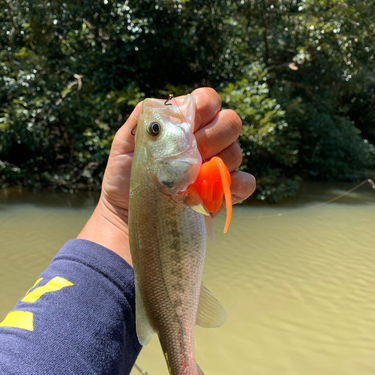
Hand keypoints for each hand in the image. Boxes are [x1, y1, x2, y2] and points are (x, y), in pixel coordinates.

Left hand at [77, 88, 255, 262]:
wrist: (130, 215)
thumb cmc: (125, 177)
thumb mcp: (124, 144)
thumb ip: (142, 120)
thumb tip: (164, 106)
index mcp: (186, 123)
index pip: (209, 100)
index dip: (205, 108)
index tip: (189, 127)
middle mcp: (207, 141)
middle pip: (231, 122)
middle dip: (212, 137)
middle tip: (189, 157)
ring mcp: (218, 166)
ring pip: (237, 152)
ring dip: (218, 164)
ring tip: (192, 179)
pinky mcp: (225, 192)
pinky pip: (246, 182)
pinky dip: (236, 186)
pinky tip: (214, 192)